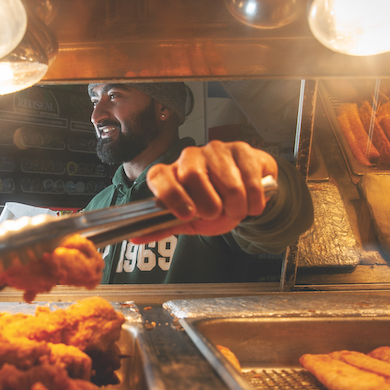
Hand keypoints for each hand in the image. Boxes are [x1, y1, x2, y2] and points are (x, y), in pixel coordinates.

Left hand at [134, 140, 277, 242]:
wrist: (244, 193)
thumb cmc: (213, 204)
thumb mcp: (187, 221)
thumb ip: (163, 227)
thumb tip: (135, 239)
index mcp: (171, 173)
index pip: (159, 176)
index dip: (170, 194)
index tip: (187, 215)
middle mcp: (189, 157)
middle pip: (193, 175)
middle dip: (210, 205)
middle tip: (217, 214)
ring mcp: (216, 151)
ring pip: (228, 183)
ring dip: (236, 207)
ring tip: (236, 209)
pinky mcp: (241, 150)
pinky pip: (250, 180)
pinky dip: (254, 200)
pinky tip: (252, 202)